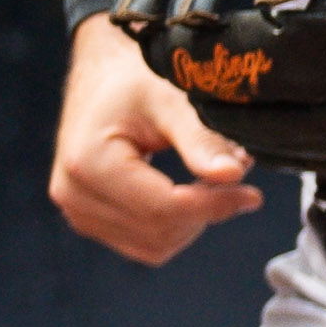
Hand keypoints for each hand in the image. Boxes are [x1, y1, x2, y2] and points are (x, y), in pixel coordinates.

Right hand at [50, 15, 262, 265]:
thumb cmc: (134, 82)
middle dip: (206, 212)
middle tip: (235, 179)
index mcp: (88, 162)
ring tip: (212, 183)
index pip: (162, 209)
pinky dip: (175, 227)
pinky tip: (191, 195)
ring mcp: (78, 211)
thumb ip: (201, 139)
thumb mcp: (170, 99)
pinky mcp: (90, 219)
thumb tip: (233, 175)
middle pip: (159, 232)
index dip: (214, 205)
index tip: (251, 193)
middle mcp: (74, 194)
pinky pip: (143, 243)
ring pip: (154, 246)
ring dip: (192, 223)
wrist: (102, 80)